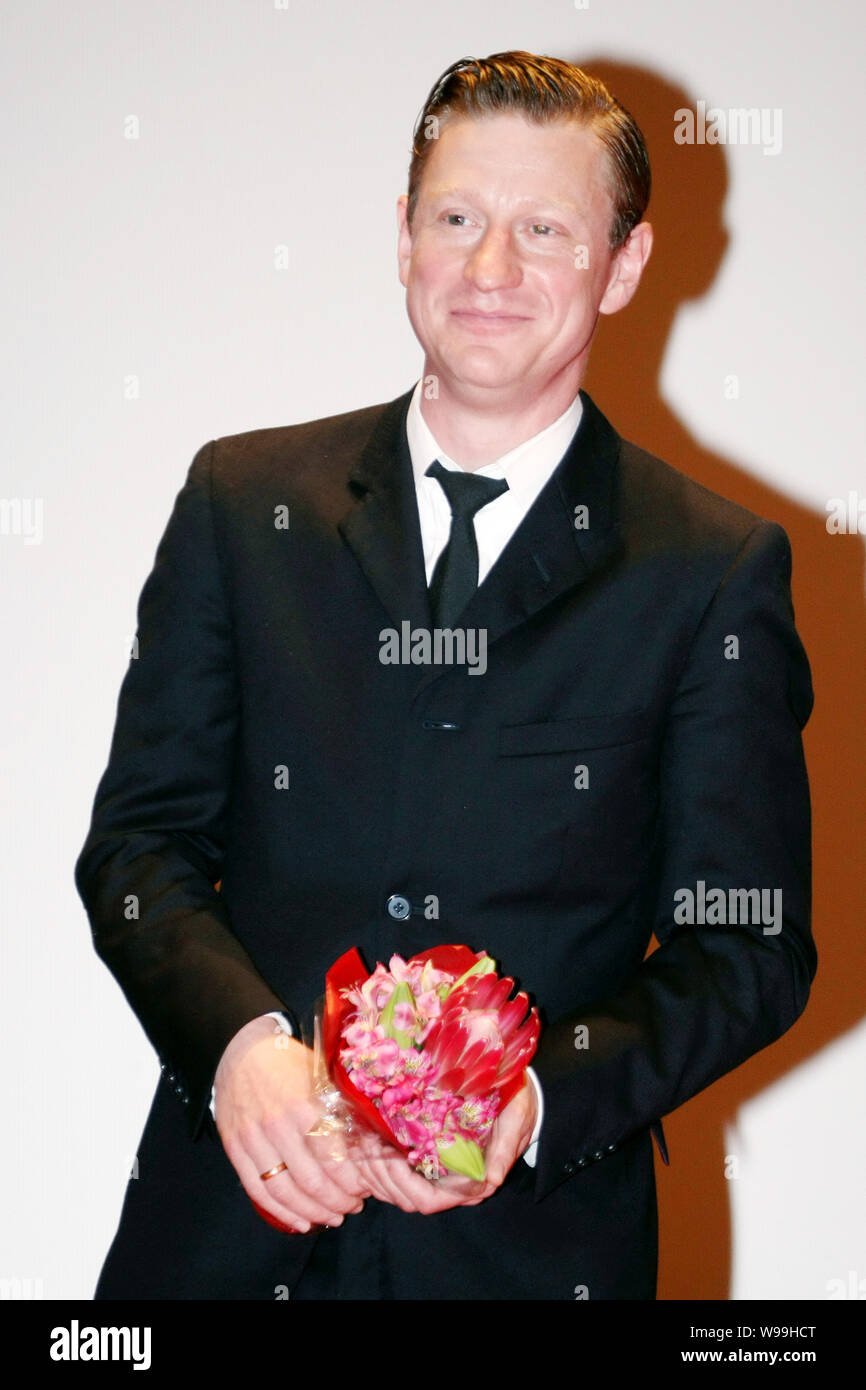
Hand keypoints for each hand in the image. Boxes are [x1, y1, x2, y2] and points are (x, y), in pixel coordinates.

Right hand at [213, 1017, 371, 1233]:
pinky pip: (258, 1191)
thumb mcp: (320, 1075)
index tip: (368, 1188)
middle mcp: (278, 1125)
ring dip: (312, 1212)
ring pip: (285, 1192)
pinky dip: (281, 1212)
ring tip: (333, 1217)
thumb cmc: (289, 1063)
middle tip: (354, 1206)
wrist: (240, 1051)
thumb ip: (341, 1106)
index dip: (353, 1181)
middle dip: (338, 1201)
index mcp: (305, 1105)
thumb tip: (374, 1140)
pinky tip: (300, 1222)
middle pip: (312, 1181)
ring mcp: (254, 1139)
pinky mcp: (235, 1149)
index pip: (334, 1158)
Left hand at [345, 1072, 538, 1213]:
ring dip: (375, 1167)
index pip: (429, 1200)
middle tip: (364, 1143)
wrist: (520, 1098)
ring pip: (396, 1187)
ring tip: (360, 1138)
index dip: (404, 1185)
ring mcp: (438, 1171)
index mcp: (472, 1182)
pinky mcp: (430, 1155)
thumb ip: (504, 1150)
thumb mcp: (516, 1122)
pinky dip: (380, 1157)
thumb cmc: (519, 1109)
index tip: (388, 1156)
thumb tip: (491, 1179)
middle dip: (381, 1174)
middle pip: (405, 1197)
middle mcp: (451, 1183)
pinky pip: (398, 1168)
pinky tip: (367, 1136)